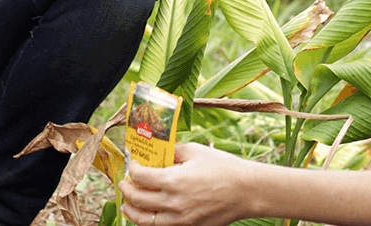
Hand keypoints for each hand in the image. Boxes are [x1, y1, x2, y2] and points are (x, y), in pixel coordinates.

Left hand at [118, 143, 253, 225]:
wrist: (246, 191)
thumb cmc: (222, 167)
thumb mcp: (194, 151)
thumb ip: (173, 151)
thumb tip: (160, 151)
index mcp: (173, 180)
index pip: (140, 177)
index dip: (132, 169)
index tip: (132, 163)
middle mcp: (174, 203)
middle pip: (137, 200)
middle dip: (126, 190)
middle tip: (123, 183)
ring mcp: (182, 220)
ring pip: (146, 222)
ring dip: (132, 212)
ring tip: (127, 204)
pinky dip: (151, 223)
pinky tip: (149, 215)